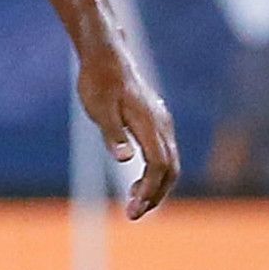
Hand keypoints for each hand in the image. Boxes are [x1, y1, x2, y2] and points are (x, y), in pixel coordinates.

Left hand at [76, 42, 179, 218]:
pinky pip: (163, 154)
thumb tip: (125, 159)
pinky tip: (137, 184)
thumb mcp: (99, 108)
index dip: (149, 190)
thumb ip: (112, 134)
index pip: (159, 165)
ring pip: (169, 163)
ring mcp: (161, 123)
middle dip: (154, 195)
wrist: (106, 55)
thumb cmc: (98, 81)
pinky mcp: (155, 122)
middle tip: (132, 214)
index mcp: (149, 124)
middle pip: (170, 169)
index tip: (132, 209)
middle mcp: (161, 125)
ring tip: (134, 205)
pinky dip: (155, 174)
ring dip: (155, 188)